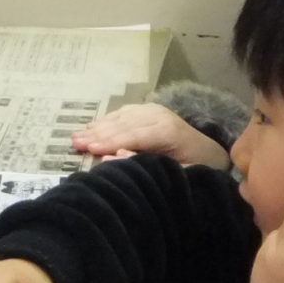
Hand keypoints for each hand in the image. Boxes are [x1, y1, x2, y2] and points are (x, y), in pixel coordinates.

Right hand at [73, 103, 230, 167]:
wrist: (209, 151)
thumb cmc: (194, 167)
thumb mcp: (178, 172)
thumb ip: (148, 165)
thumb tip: (117, 157)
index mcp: (169, 132)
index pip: (134, 135)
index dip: (111, 142)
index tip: (89, 149)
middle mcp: (160, 116)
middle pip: (124, 124)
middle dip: (98, 134)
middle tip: (74, 143)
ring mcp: (154, 110)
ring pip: (120, 117)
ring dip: (97, 127)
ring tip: (76, 137)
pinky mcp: (149, 110)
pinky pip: (123, 113)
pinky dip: (106, 120)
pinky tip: (91, 127)